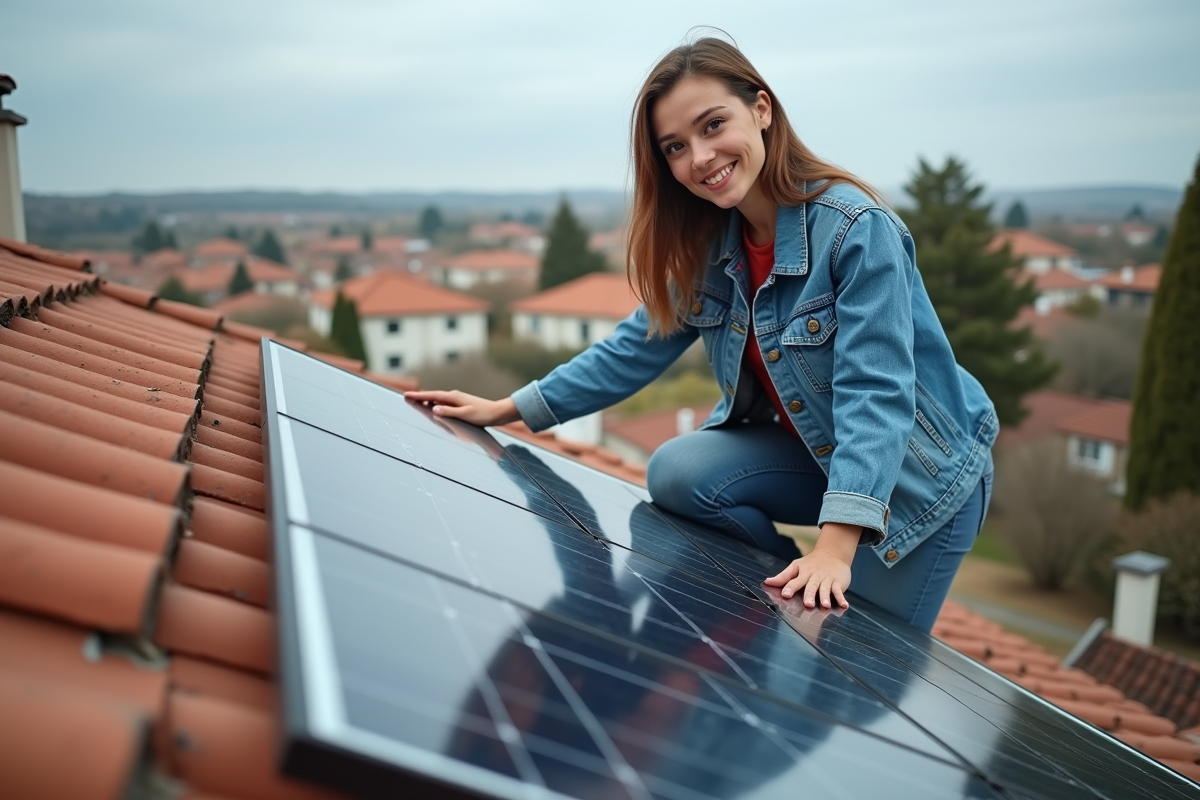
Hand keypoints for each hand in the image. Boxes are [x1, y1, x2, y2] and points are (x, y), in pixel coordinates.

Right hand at [403, 390, 519, 427]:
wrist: (498, 413)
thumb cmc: (483, 415)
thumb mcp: (466, 414)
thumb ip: (449, 412)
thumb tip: (433, 408)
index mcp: (454, 398)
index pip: (432, 396)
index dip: (418, 396)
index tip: (406, 395)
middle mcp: (454, 396)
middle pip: (433, 396)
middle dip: (419, 397)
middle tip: (406, 397)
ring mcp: (458, 400)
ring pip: (438, 399)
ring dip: (427, 400)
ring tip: (415, 401)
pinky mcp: (461, 404)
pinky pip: (444, 403)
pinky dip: (436, 403)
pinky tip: (434, 406)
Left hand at [762, 522, 860, 609]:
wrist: (833, 553)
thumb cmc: (811, 563)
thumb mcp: (796, 566)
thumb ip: (783, 576)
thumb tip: (766, 582)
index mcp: (803, 573)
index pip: (795, 580)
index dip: (790, 587)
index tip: (785, 594)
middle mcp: (815, 576)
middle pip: (811, 586)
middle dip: (809, 595)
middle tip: (807, 605)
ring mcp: (827, 579)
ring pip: (826, 589)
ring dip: (826, 597)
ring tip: (825, 606)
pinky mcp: (838, 582)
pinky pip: (839, 591)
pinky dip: (842, 598)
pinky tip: (844, 606)